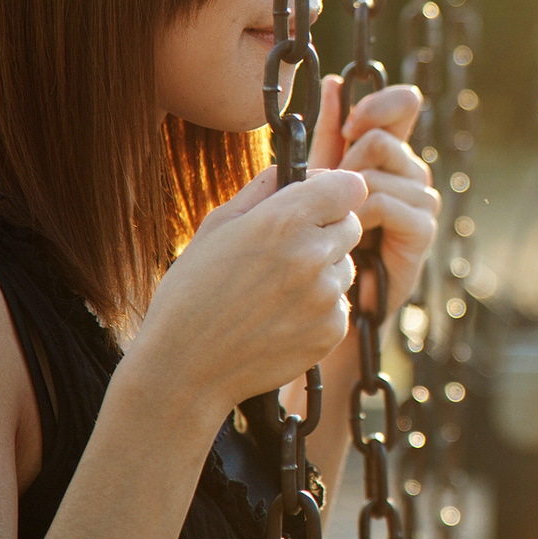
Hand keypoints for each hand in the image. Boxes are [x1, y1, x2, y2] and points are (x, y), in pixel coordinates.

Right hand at [128, 165, 367, 420]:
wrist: (185, 369)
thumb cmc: (192, 293)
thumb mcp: (216, 227)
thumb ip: (262, 190)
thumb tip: (293, 169)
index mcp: (284, 220)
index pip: (350, 186)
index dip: (334, 191)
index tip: (318, 201)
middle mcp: (313, 255)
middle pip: (351, 224)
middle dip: (327, 229)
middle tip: (288, 249)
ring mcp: (327, 296)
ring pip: (347, 266)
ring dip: (324, 270)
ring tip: (276, 289)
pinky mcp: (333, 330)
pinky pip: (341, 304)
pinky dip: (320, 308)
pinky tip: (281, 318)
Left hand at [310, 76, 439, 313]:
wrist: (323, 296)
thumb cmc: (319, 235)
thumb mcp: (319, 176)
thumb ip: (329, 133)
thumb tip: (333, 81)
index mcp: (391, 153)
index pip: (405, 104)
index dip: (380, 103)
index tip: (351, 123)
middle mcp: (412, 173)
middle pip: (381, 138)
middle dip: (346, 163)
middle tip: (332, 197)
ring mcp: (422, 201)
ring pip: (380, 171)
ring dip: (349, 195)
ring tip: (339, 222)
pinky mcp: (422, 231)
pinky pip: (387, 203)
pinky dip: (362, 218)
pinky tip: (353, 238)